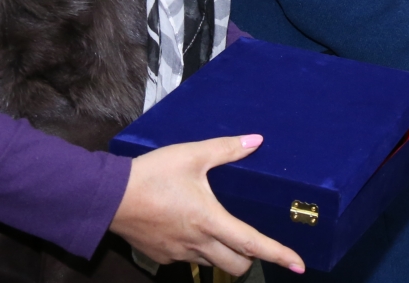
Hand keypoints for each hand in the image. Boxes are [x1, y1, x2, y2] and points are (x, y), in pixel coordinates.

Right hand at [110, 135, 304, 275]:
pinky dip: (199, 251)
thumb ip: (227, 149)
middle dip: (250, 258)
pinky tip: (190, 229)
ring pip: (213, 265)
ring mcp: (179, 254)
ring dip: (224, 255)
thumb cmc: (153, 174)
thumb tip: (257, 140)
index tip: (300, 264)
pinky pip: (189, 261)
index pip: (252, 244)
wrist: (109, 197)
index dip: (279, 254)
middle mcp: (198, 244)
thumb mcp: (193, 155)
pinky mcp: (162, 256)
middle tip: (252, 240)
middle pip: (236, 266)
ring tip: (222, 233)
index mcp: (210, 221)